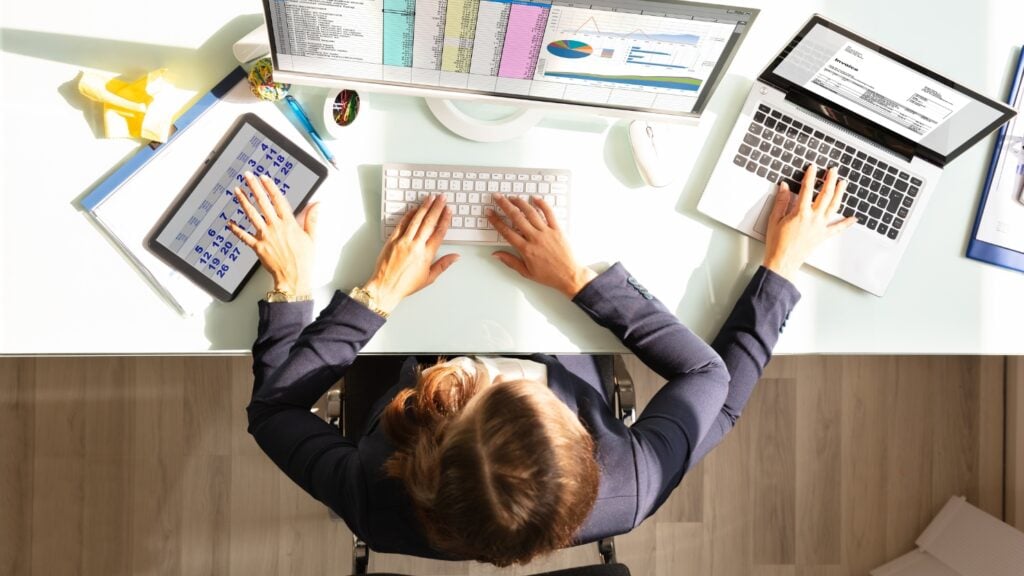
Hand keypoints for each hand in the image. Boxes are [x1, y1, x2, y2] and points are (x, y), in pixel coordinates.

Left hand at [227, 172, 318, 295]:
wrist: (294, 278)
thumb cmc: (303, 260)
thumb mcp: (312, 238)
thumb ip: (312, 219)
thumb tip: (316, 205)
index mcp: (289, 223)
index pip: (278, 200)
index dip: (271, 187)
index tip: (264, 178)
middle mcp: (275, 227)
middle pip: (263, 202)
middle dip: (254, 187)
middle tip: (248, 176)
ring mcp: (265, 236)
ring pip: (252, 215)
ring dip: (243, 201)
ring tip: (237, 191)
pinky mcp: (257, 247)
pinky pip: (244, 236)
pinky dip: (236, 229)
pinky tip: (230, 223)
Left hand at [364, 194, 458, 311]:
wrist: (385, 287)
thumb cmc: (406, 285)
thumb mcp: (429, 278)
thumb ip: (443, 264)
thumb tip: (456, 256)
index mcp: (426, 255)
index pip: (439, 232)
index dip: (445, 219)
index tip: (448, 211)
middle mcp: (415, 246)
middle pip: (429, 222)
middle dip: (437, 208)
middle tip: (442, 198)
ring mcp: (403, 242)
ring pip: (416, 220)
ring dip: (424, 207)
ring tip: (430, 198)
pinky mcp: (392, 240)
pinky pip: (401, 224)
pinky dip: (408, 215)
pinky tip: (413, 209)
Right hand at [488, 194, 595, 297]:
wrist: (569, 275)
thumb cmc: (549, 275)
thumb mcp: (526, 272)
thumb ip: (510, 261)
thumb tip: (496, 254)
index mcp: (526, 249)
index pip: (506, 231)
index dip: (496, 221)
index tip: (490, 213)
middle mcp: (535, 238)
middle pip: (516, 218)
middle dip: (504, 205)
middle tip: (497, 197)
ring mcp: (547, 232)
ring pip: (531, 213)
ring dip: (520, 203)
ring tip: (512, 197)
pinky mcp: (557, 229)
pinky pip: (549, 213)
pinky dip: (542, 204)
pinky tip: (535, 198)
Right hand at [763, 165, 856, 279]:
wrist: (783, 261)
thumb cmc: (778, 243)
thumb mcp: (774, 219)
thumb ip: (781, 201)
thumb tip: (784, 187)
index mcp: (801, 212)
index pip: (807, 189)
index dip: (811, 176)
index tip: (813, 168)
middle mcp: (814, 218)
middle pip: (826, 195)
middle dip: (830, 180)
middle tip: (833, 171)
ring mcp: (820, 227)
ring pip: (834, 206)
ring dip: (840, 193)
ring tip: (843, 183)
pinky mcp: (823, 236)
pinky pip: (838, 228)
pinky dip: (846, 223)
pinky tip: (853, 218)